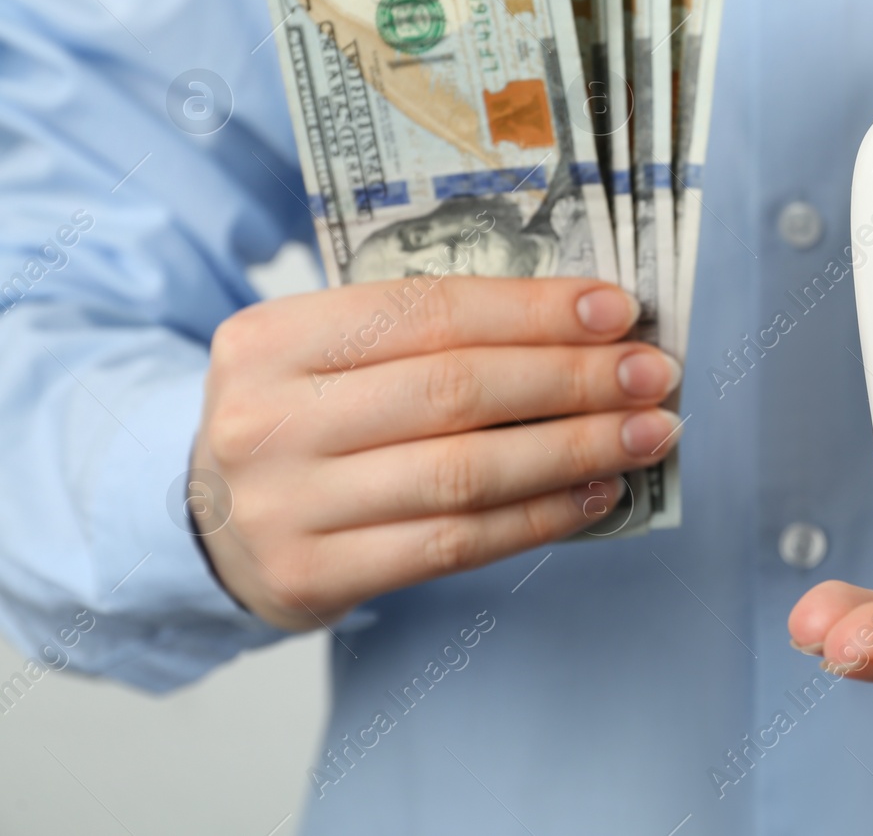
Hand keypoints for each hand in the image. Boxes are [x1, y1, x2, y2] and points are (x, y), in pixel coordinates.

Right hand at [189, 277, 680, 630]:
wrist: (205, 523)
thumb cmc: (302, 421)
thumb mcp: (326, 355)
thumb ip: (425, 334)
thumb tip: (581, 326)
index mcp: (272, 337)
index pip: (428, 310)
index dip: (532, 310)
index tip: (618, 310)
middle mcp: (269, 419)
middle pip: (455, 390)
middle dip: (573, 379)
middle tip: (653, 374)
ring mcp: (286, 504)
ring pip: (464, 472)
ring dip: (574, 449)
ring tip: (647, 434)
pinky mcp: (312, 576)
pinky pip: (453, 543)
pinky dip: (539, 518)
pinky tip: (597, 493)